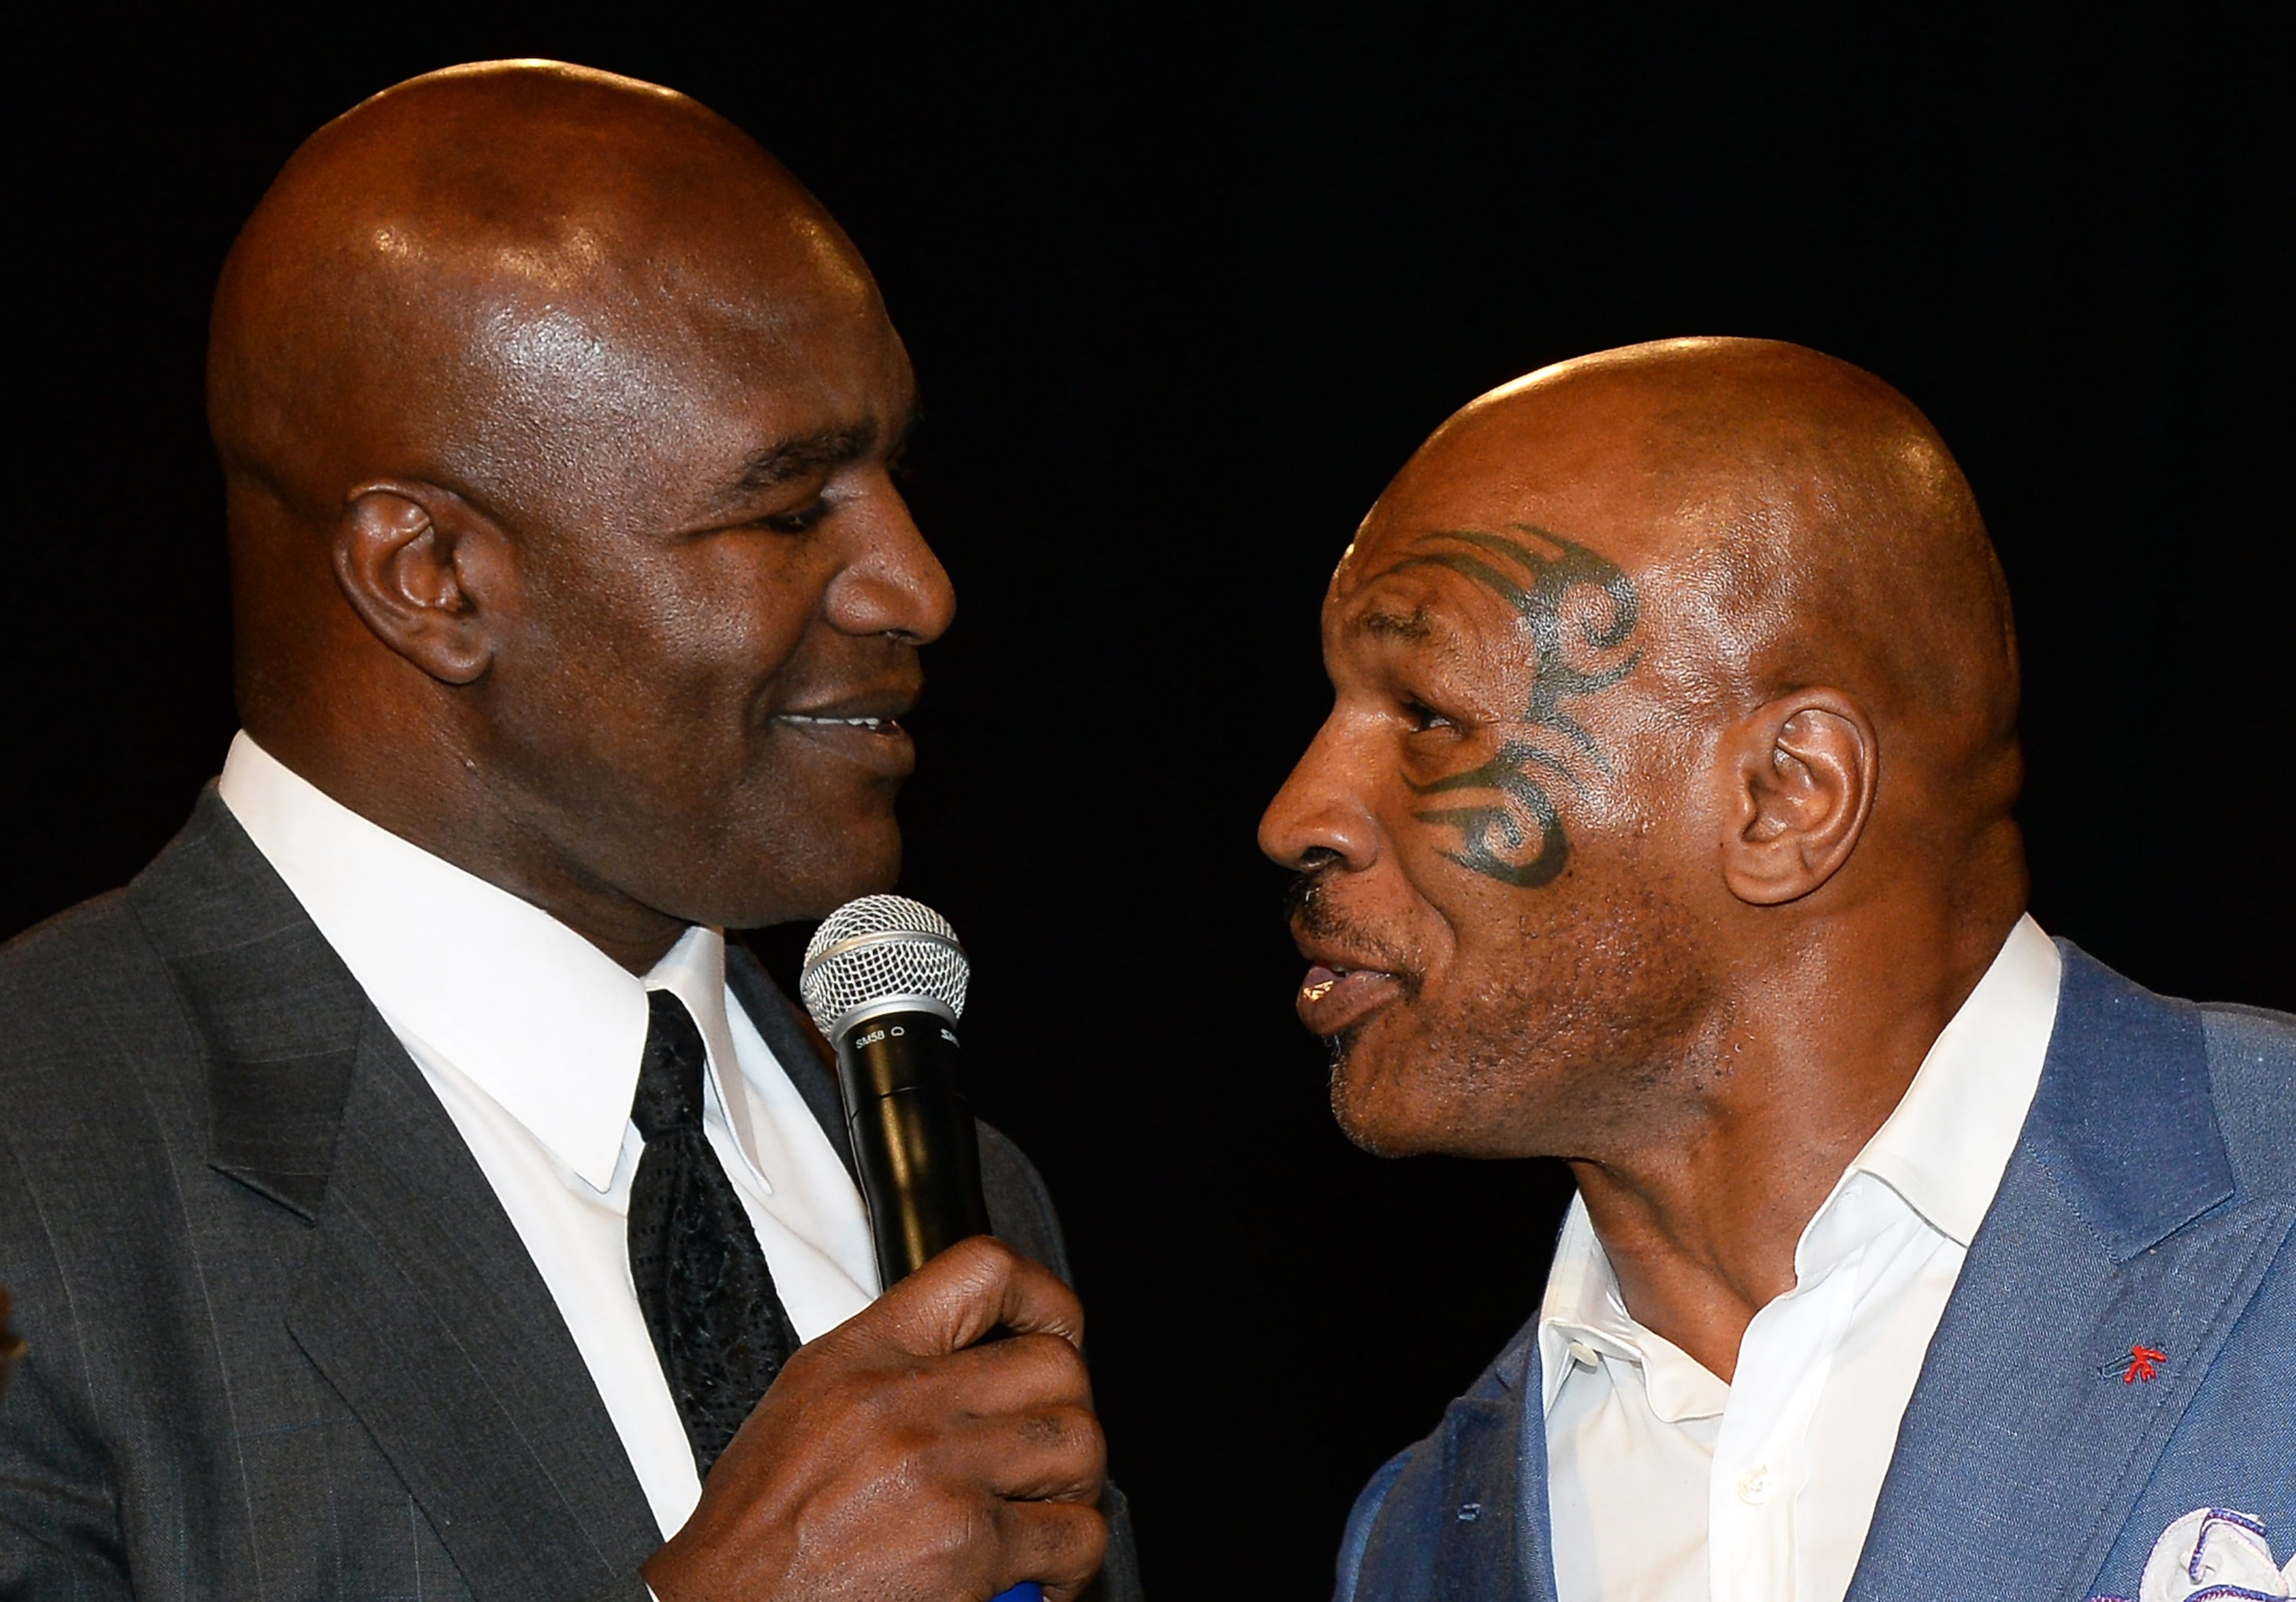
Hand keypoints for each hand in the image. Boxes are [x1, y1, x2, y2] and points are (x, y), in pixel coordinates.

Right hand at [641, 1236, 1107, 1601]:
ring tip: (1043, 1514)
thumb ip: (890, 1367)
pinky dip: (1069, 1564)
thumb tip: (975, 1356)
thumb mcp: (804, 1404)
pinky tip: (1035, 1578)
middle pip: (1058, 1367)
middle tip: (1046, 1457)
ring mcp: (941, 1477)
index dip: (1043, 1297)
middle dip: (1068, 1412)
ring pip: (1080, 1446)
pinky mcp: (969, 1551)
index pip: (983, 1271)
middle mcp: (906, 1405)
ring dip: (1074, 1488)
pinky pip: (1074, 1538)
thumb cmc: (754, 1531)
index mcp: (863, 1357)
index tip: (1057, 1331)